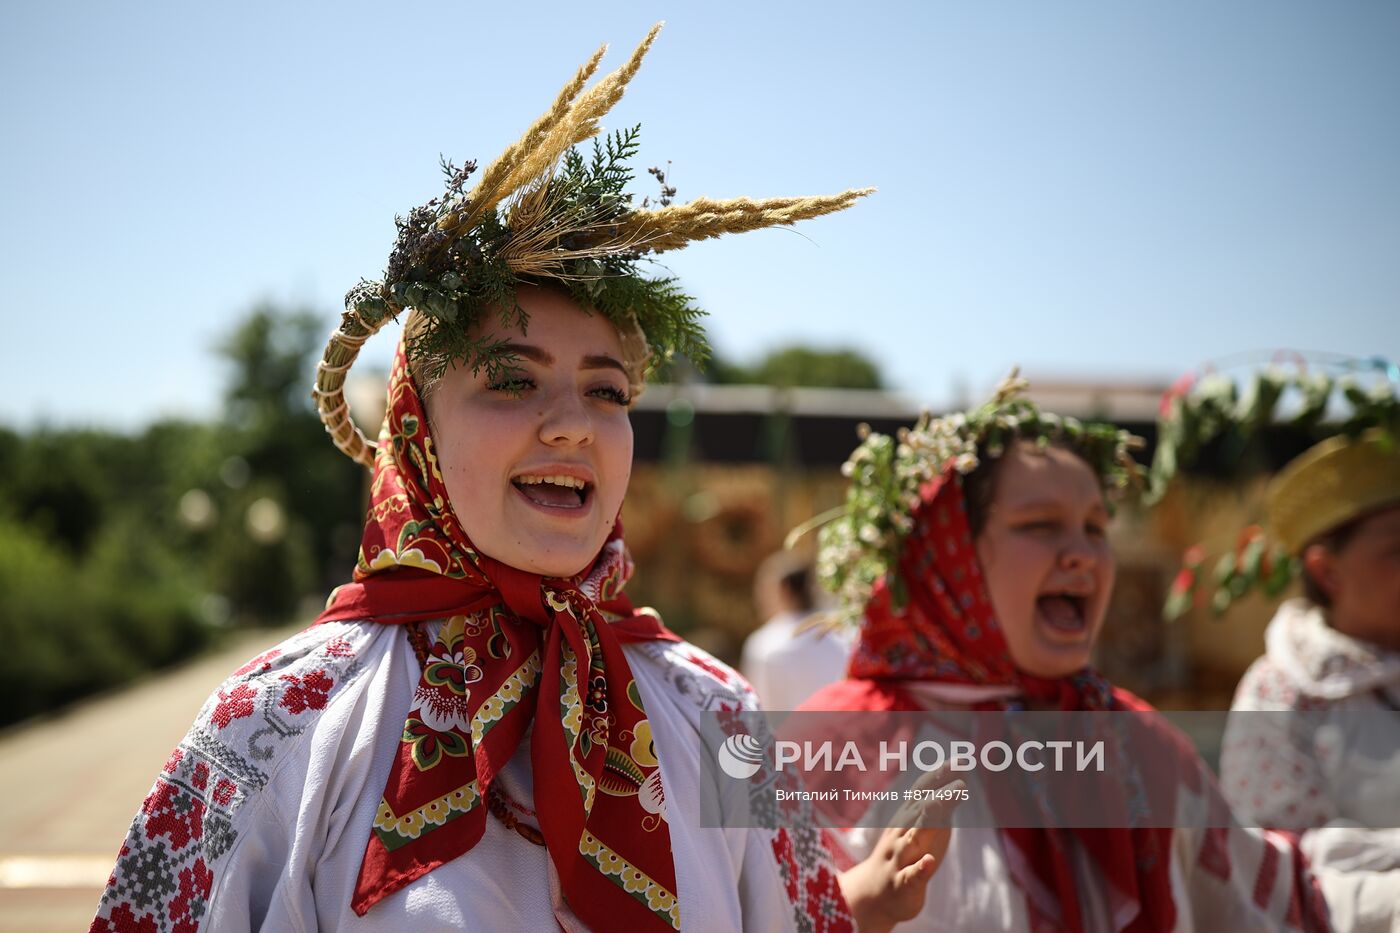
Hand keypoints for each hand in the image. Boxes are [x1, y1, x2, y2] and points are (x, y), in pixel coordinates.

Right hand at [837, 767, 964, 932]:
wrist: (874, 895)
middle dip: (940, 795)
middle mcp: (902, 833)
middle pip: (920, 810)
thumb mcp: (922, 828)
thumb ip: (939, 806)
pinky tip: (929, 861)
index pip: (925, 791)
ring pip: (914, 838)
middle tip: (961, 780)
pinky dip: (919, 868)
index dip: (942, 775)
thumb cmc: (905, 857)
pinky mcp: (903, 884)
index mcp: (908, 817)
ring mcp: (901, 858)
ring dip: (927, 822)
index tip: (963, 759)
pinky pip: (911, 876)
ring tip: (939, 806)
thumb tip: (960, 780)